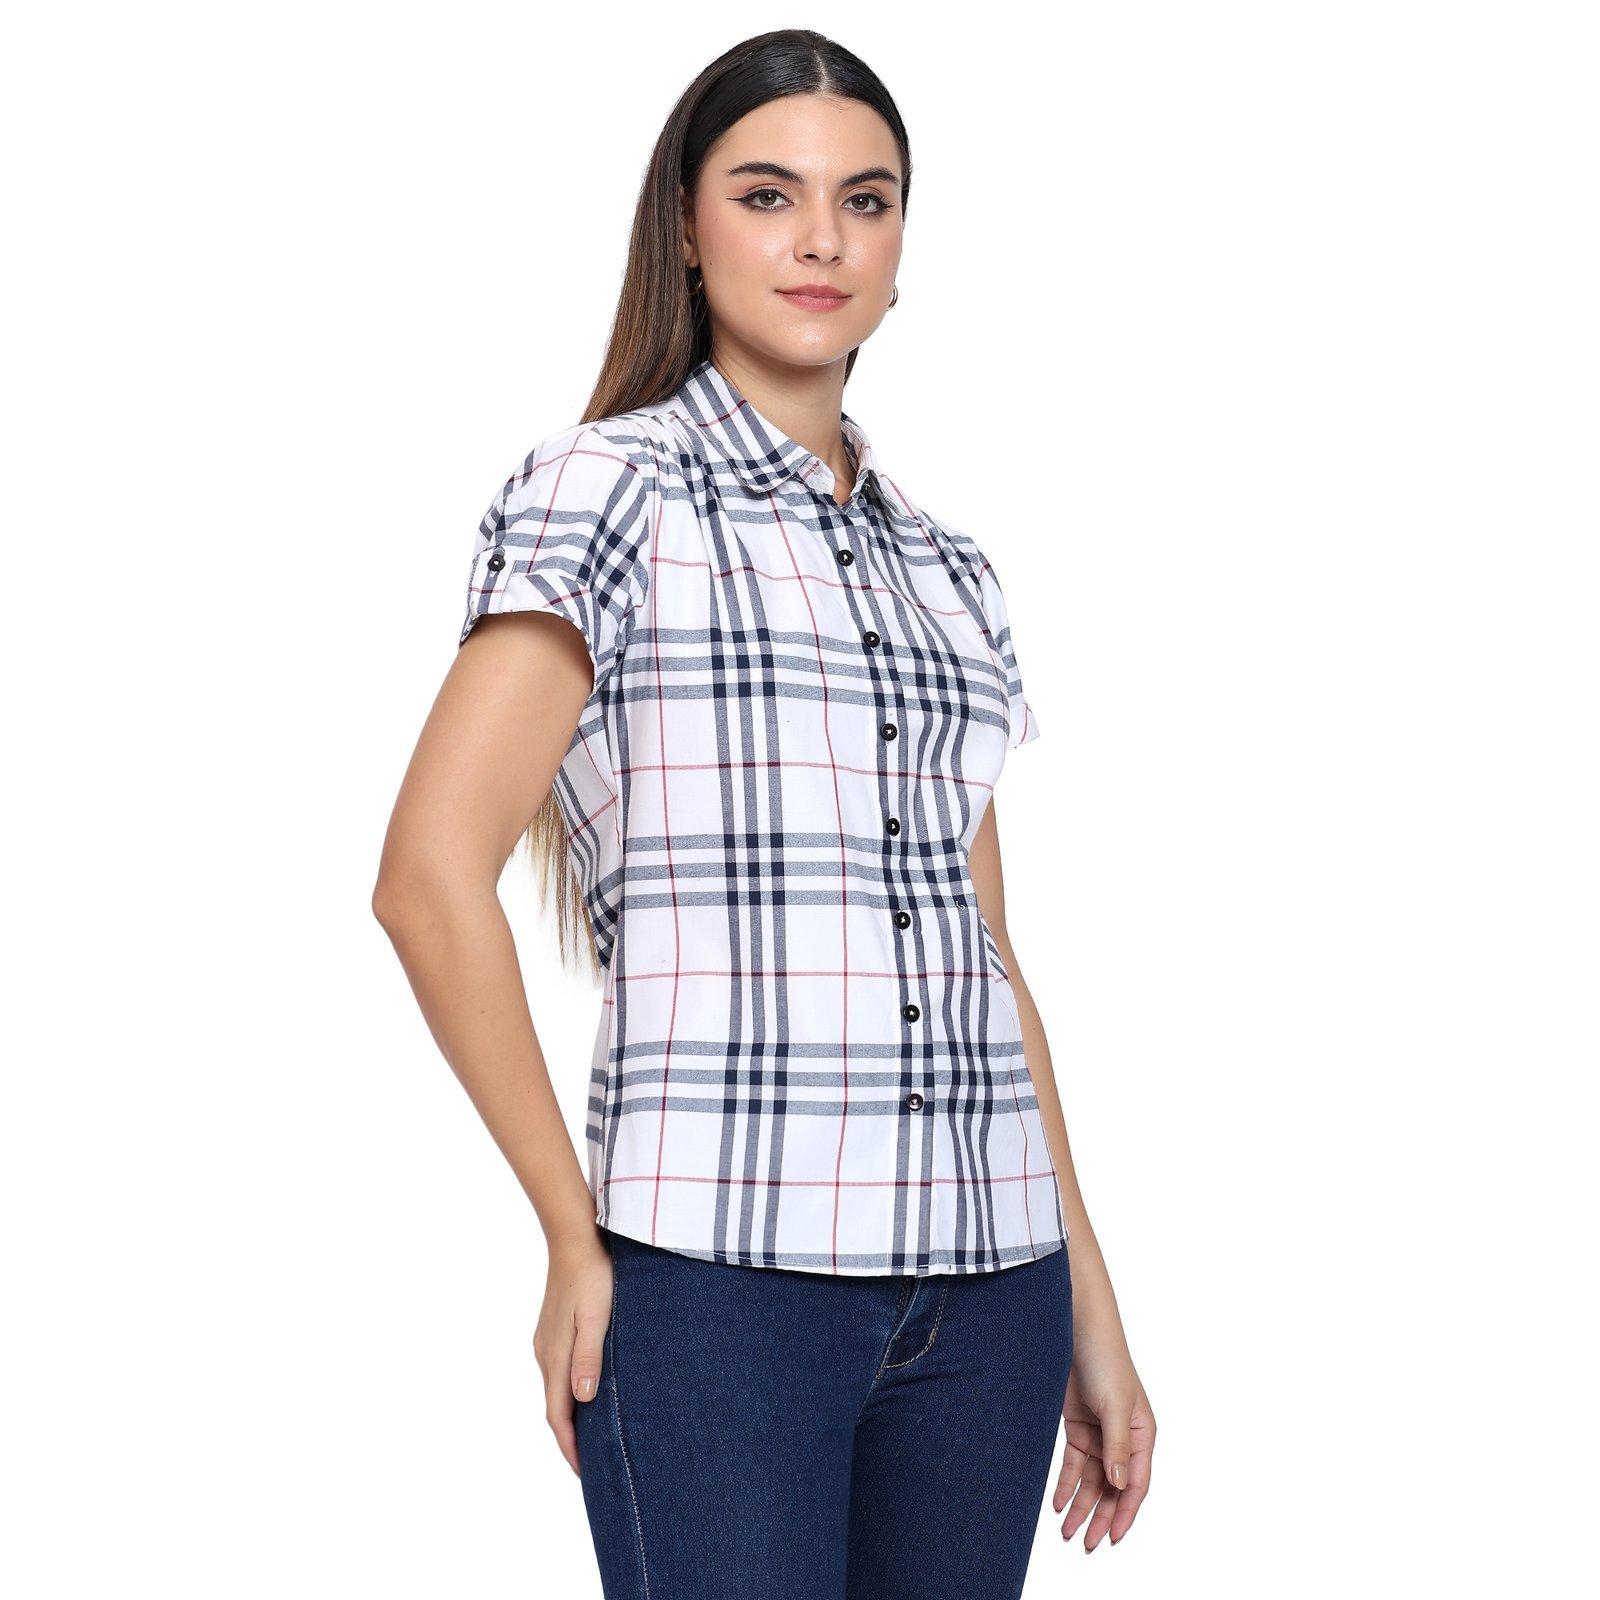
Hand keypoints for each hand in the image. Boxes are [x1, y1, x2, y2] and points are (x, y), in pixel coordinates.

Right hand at [532, 1230, 614, 1476]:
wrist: (574, 1238)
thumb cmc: (592, 1276)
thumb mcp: (597, 1317)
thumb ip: (588, 1358)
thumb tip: (582, 1401)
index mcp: (555, 1357)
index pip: (558, 1416)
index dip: (570, 1448)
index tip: (585, 1475)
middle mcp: (545, 1354)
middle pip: (554, 1408)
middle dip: (569, 1439)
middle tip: (589, 1465)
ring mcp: (546, 1340)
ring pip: (555, 1389)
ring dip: (569, 1416)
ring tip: (590, 1435)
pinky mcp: (552, 1329)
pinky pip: (558, 1371)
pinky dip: (568, 1391)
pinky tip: (585, 1390)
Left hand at [1053, 1321, 1155, 1550]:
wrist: (1073, 1328)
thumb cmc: (1105, 1359)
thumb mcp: (1114, 1404)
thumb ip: (1116, 1445)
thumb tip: (1118, 1485)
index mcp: (1142, 1434)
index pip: (1136, 1484)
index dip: (1125, 1513)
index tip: (1112, 1538)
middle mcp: (1122, 1438)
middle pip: (1112, 1487)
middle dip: (1100, 1516)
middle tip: (1085, 1543)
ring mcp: (1099, 1433)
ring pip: (1092, 1480)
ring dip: (1080, 1505)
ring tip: (1066, 1531)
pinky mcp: (1078, 1426)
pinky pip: (1074, 1464)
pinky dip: (1066, 1484)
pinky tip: (1057, 1503)